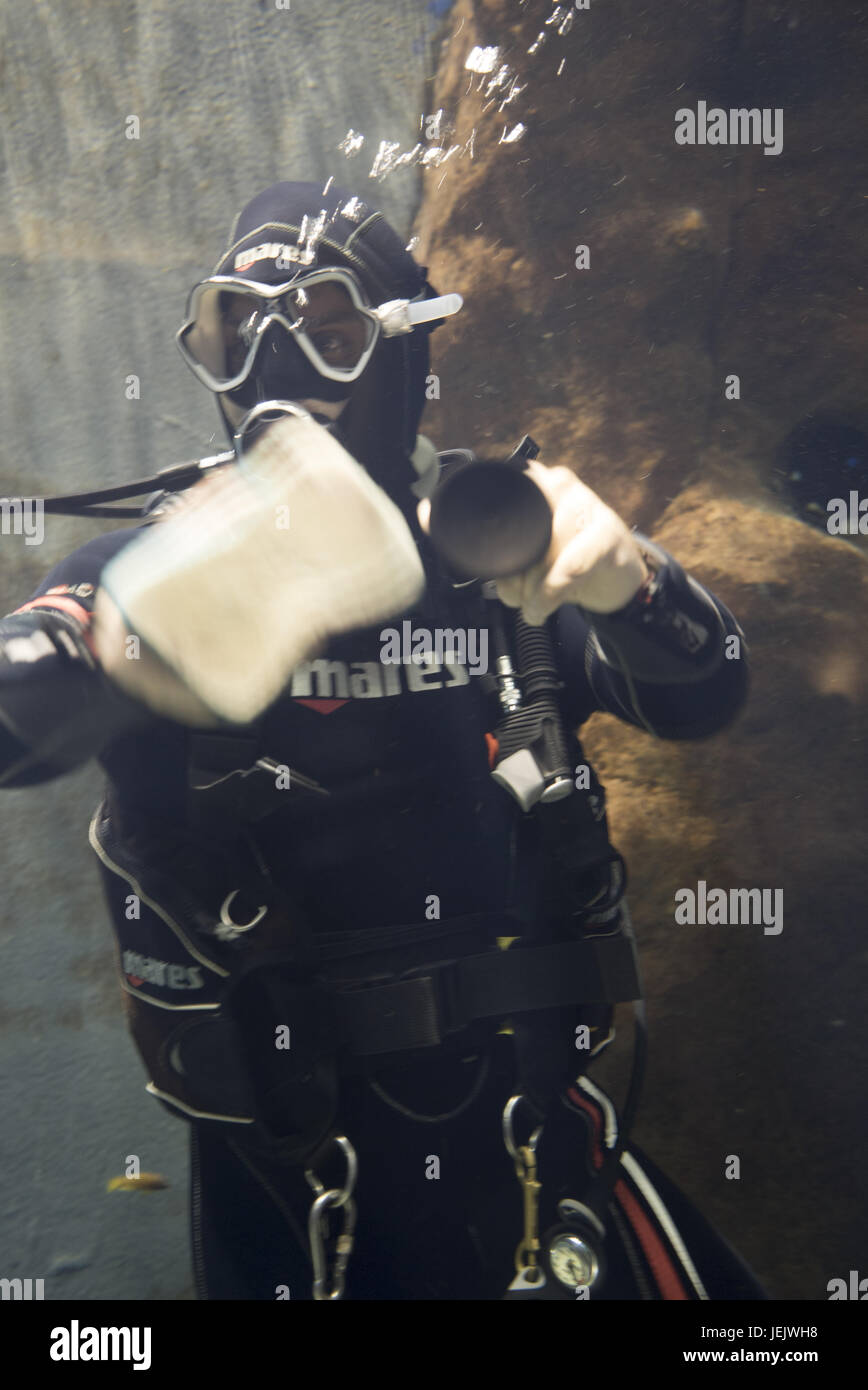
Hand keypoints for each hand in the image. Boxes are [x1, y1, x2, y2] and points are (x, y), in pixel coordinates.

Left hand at [418, 460, 647, 624]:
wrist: (619, 579)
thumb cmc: (564, 559)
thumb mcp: (521, 546)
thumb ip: (481, 533)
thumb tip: (426, 512)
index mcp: (534, 480)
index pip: (494, 491)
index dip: (474, 522)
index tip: (465, 547)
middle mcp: (558, 485)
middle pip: (515, 533)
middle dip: (508, 574)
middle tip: (511, 593)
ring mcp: (585, 507)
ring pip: (538, 554)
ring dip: (528, 590)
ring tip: (532, 603)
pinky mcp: (606, 536)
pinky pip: (567, 568)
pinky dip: (549, 595)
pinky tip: (542, 608)